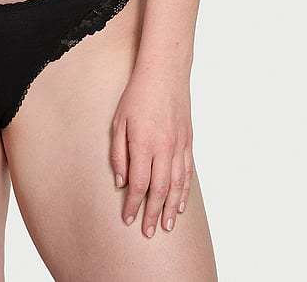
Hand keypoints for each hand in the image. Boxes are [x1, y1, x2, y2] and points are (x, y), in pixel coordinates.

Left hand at [110, 68, 192, 237]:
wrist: (165, 73)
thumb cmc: (137, 94)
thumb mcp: (119, 121)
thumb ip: (118, 153)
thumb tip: (120, 181)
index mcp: (144, 144)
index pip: (139, 184)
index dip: (133, 204)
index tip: (128, 219)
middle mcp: (164, 148)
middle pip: (160, 190)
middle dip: (153, 214)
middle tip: (148, 232)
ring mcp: (179, 146)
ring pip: (177, 185)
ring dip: (171, 208)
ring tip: (167, 226)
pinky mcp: (188, 141)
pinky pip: (187, 173)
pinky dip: (184, 191)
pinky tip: (180, 203)